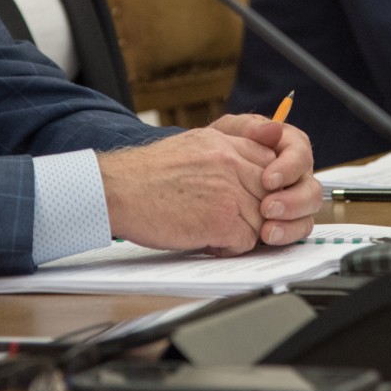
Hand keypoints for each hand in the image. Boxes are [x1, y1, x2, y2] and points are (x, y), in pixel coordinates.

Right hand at [99, 125, 310, 254]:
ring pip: (263, 220)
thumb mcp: (192, 146)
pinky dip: (230, 248)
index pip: (272, 161)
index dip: (266, 186)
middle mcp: (232, 161)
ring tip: (216, 231)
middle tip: (238, 221)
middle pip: (273, 193)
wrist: (118, 190)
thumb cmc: (146, 175)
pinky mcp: (221, 219)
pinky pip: (247, 241)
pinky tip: (209, 241)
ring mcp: (229, 190)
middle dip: (260, 212)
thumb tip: (254, 171)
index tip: (258, 199)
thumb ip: (227, 152)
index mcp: (225, 141)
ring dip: (244, 232)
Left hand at [207, 113, 320, 243]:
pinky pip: (297, 230)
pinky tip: (266, 238)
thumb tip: (274, 128)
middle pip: (311, 188)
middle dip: (292, 201)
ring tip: (267, 231)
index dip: (289, 168)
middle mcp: (298, 174)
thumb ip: (249, 127)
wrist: (206, 173)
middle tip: (267, 208)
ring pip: (308, 213)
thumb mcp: (230, 132)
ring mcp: (296, 199)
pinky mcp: (288, 220)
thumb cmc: (222, 148)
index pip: (301, 155)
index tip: (267, 180)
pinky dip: (285, 235)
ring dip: (290, 223)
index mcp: (290, 148)